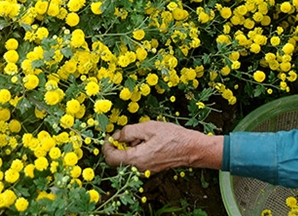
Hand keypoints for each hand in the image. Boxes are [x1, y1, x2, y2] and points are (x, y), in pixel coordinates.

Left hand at [103, 121, 223, 172]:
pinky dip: (137, 150)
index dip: (106, 146)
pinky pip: (137, 160)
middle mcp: (138, 168)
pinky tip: (149, 141)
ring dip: (130, 146)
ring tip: (144, 135)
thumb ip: (128, 132)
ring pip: (128, 159)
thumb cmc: (172, 136)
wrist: (191, 148)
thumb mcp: (148, 127)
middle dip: (120, 144)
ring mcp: (145, 170)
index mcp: (136, 159)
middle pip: (118, 159)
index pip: (110, 158)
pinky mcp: (151, 168)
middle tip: (130, 132)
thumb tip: (116, 136)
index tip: (109, 135)